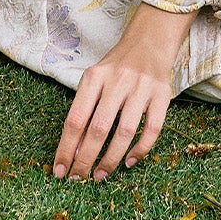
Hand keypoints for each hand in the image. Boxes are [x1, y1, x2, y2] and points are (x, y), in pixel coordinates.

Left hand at [52, 3, 193, 182]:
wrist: (149, 40)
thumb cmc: (116, 67)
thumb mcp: (94, 81)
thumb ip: (84, 111)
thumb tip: (74, 152)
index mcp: (94, 77)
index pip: (75, 119)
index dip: (65, 148)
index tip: (58, 170)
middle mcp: (118, 80)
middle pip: (98, 128)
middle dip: (85, 159)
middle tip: (79, 179)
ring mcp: (142, 87)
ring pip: (125, 131)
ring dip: (111, 159)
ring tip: (100, 175)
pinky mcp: (162, 95)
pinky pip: (152, 129)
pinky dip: (140, 149)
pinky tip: (129, 162)